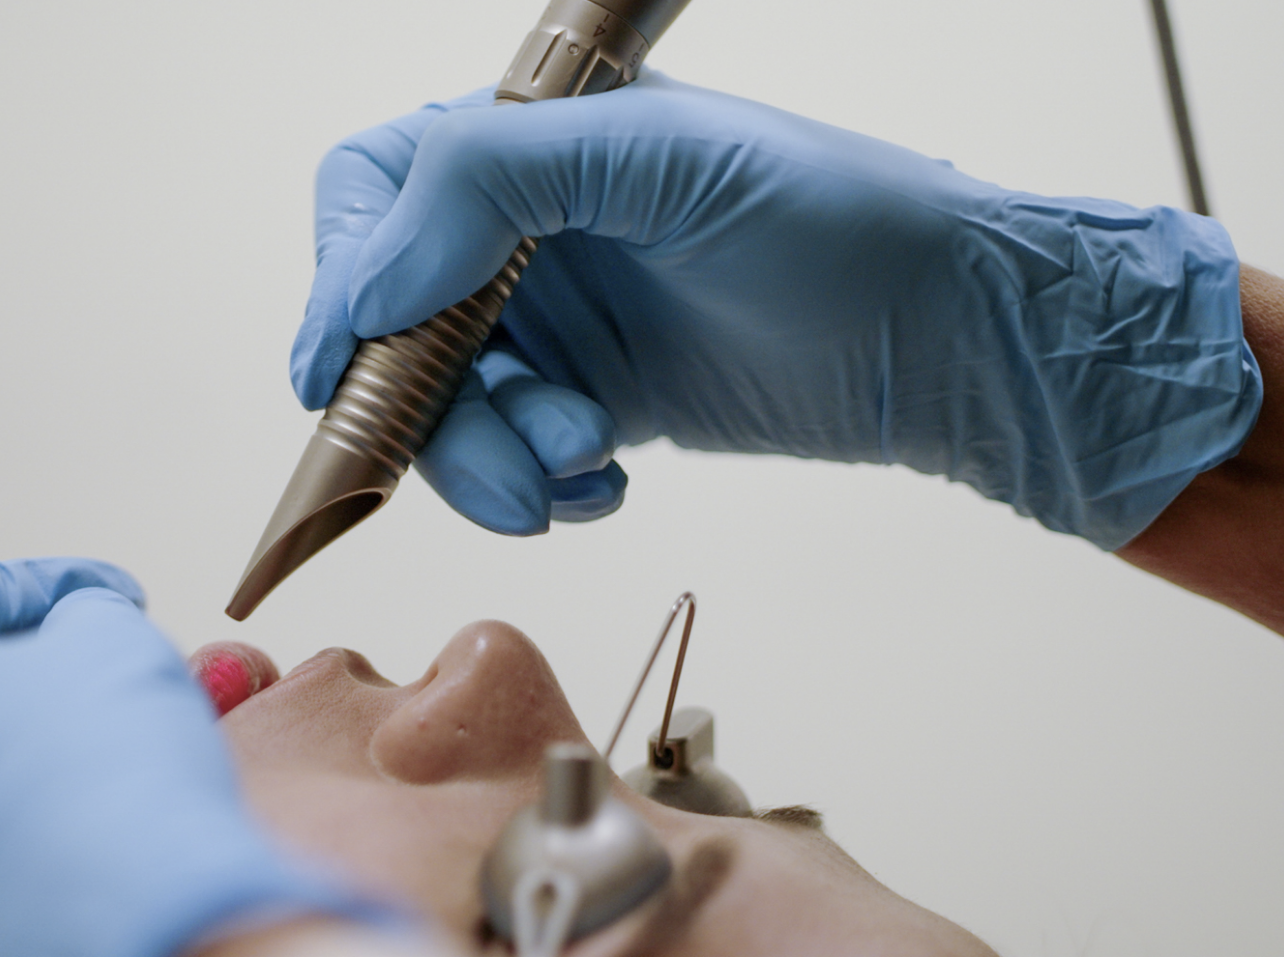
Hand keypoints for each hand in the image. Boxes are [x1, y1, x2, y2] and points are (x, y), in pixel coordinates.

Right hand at [290, 73, 1261, 547]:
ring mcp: (559, 322)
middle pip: (394, 330)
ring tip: (583, 461)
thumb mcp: (660, 163)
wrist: (941, 335)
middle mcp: (528, 231)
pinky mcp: (596, 402)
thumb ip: (493, 185)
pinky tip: (608, 480)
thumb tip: (363, 285)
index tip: (343, 369)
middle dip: (433, 409)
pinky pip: (513, 462)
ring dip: (494, 459)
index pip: (373, 195)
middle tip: (513, 455)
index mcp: (529, 142)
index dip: (343, 279)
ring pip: (448, 414)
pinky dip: (543, 487)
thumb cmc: (834, 218)